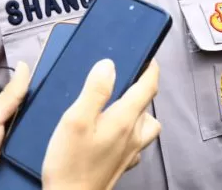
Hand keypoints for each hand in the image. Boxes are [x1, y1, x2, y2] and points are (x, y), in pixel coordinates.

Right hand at [42, 59, 161, 189]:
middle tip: (126, 77)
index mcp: (125, 120)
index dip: (150, 68)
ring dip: (138, 111)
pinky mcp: (121, 165)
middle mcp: (133, 135)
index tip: (147, 57)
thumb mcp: (76, 120)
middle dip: (141, 87)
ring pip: (146, 125)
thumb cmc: (71, 164)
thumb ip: (95, 91)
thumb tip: (109, 65)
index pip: (148, 87)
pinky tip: (113, 133)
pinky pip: (135, 143)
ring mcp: (129, 152)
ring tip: (119, 104)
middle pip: (147, 105)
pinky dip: (129, 132)